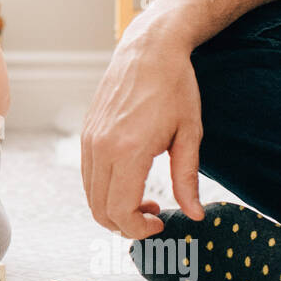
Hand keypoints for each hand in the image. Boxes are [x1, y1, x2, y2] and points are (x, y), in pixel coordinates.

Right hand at [81, 14, 204, 238]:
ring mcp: (90, 140)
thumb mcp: (190, 134)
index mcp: (128, 150)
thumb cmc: (174, 87)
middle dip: (126, 225)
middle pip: (100, 210)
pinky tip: (130, 181)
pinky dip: (104, 190)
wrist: (149, 50)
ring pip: (90, 196)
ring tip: (144, 200)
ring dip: (114, 209)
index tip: (162, 222)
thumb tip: (194, 214)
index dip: (140, 230)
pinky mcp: (86, 134)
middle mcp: (102, 148)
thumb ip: (187, 179)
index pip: (121, 211)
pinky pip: (88, 176)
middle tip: (154, 217)